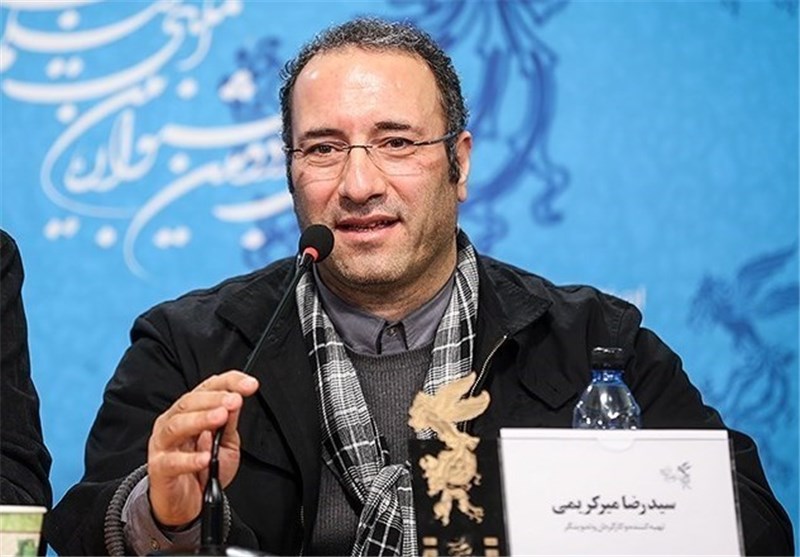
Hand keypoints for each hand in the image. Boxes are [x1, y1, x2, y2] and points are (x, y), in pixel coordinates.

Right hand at [147, 371, 259, 526]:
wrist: (186, 503)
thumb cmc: (203, 469)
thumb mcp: (226, 444)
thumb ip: (229, 423)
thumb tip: (237, 399)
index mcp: (189, 412)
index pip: (207, 388)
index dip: (229, 382)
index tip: (249, 384)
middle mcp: (172, 422)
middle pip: (189, 403)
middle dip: (214, 399)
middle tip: (235, 400)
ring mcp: (163, 445)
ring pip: (176, 425)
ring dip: (200, 419)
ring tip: (220, 418)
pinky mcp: (159, 469)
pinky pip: (171, 462)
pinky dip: (189, 459)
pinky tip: (204, 457)